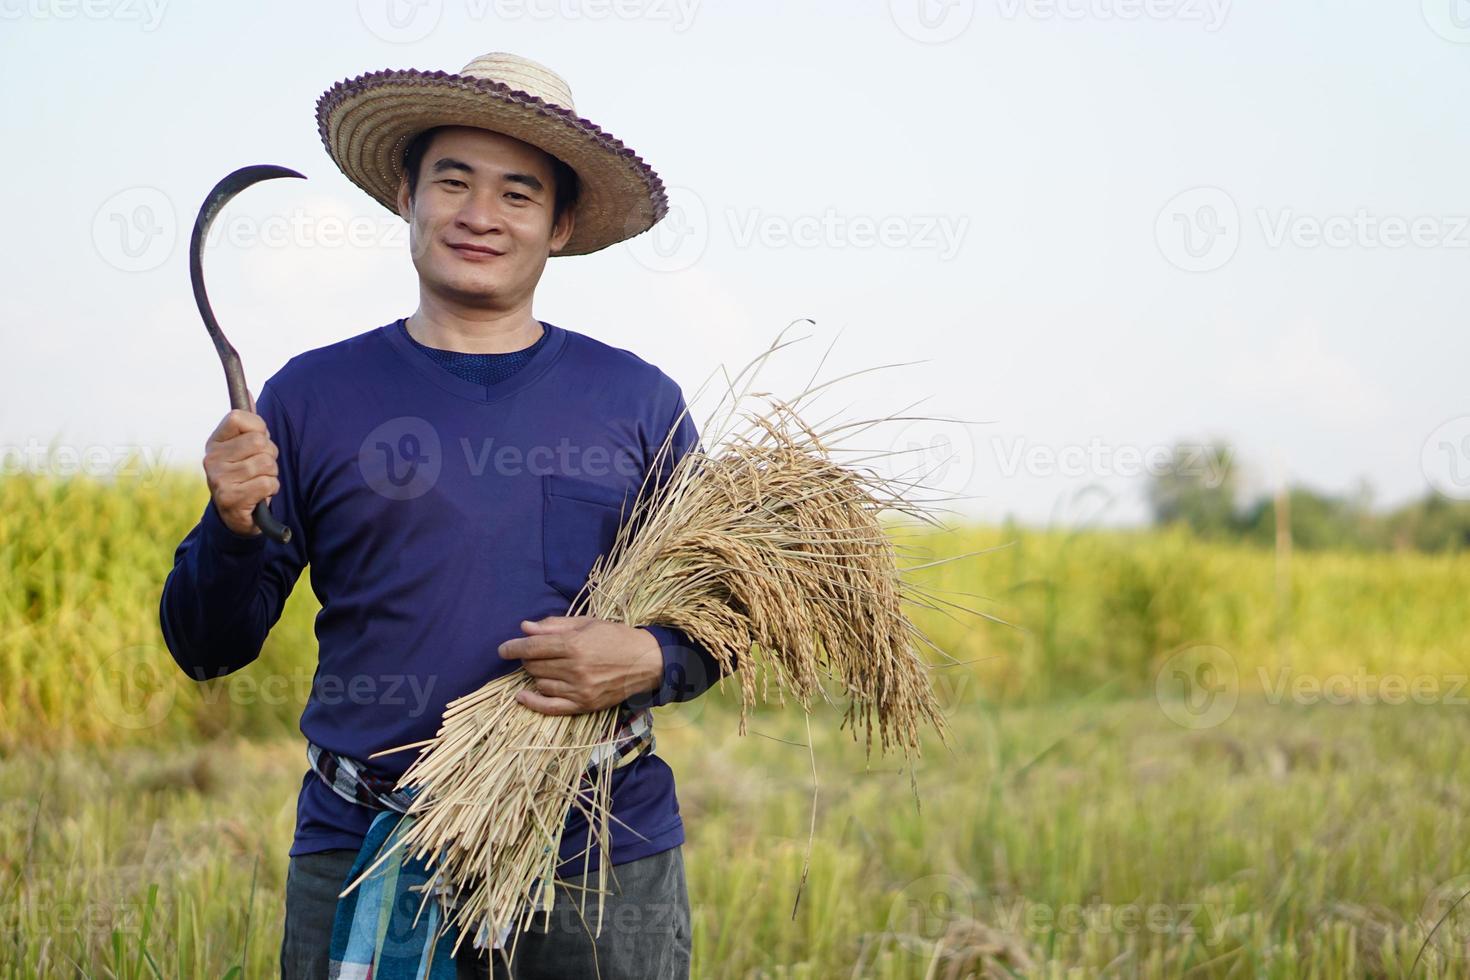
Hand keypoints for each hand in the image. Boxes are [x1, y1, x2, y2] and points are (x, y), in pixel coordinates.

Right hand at [203, 389, 279, 537]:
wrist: (237, 517)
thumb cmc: (246, 476)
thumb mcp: (244, 448)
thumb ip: (247, 422)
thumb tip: (246, 390)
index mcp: (215, 442)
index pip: (239, 417)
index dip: (258, 428)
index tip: (258, 441)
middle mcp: (212, 458)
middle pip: (259, 442)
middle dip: (270, 456)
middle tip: (260, 467)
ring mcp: (218, 479)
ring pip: (266, 463)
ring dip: (271, 474)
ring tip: (259, 482)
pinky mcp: (229, 498)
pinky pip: (267, 483)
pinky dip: (271, 489)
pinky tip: (259, 495)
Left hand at [499, 616, 663, 715]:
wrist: (647, 661)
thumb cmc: (616, 637)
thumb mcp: (587, 624)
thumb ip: (555, 626)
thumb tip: (525, 628)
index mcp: (575, 645)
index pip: (533, 647)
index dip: (513, 648)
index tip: (503, 649)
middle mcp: (575, 669)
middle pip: (534, 666)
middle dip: (528, 658)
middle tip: (535, 653)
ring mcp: (579, 689)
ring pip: (540, 684)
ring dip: (535, 675)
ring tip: (544, 668)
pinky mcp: (584, 705)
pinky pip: (551, 707)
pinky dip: (533, 703)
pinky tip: (522, 696)